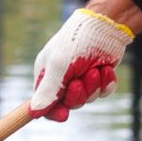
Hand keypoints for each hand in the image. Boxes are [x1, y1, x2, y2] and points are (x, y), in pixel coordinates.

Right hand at [28, 5, 135, 119]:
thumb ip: (48, 90)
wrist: (107, 25)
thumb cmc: (77, 40)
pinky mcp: (99, 77)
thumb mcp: (58, 65)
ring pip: (88, 99)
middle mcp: (63, 78)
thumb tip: (34, 112)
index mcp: (46, 74)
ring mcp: (82, 78)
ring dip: (93, 85)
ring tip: (95, 69)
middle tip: (80, 81)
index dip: (52, 112)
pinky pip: (103, 92)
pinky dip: (106, 82)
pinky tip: (105, 68)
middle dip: (77, 94)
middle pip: (68, 104)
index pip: (45, 102)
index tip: (63, 116)